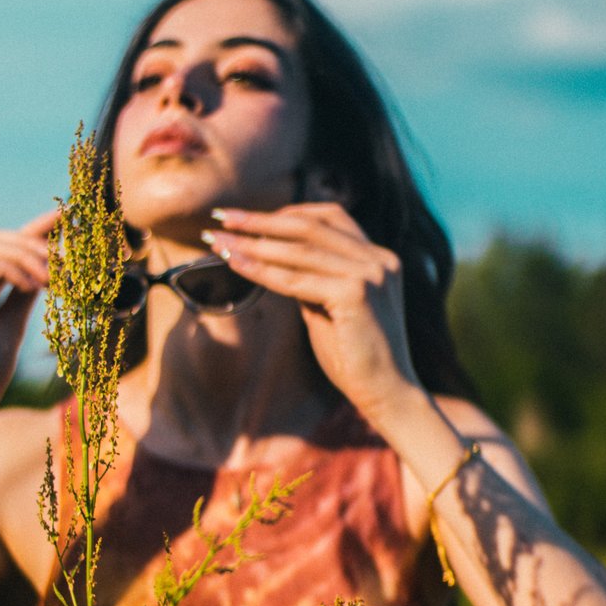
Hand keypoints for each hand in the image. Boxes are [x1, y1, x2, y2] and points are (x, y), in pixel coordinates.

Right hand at [0, 211, 56, 435]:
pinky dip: (9, 268)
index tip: (69, 217)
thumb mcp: (10, 329)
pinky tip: (33, 285)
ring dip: (26, 255)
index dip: (35, 229)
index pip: (5, 249)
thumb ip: (21, 297)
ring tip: (55, 277)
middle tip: (68, 256)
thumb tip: (45, 270)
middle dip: (33, 239)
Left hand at [205, 200, 422, 419]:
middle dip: (261, 220)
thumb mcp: (329, 307)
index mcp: (377, 257)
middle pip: (310, 224)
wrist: (386, 392)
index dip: (286, 213)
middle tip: (221, 216)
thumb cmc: (355, 355)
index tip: (247, 218)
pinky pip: (297, 279)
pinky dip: (262, 270)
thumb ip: (311, 279)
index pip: (328, 217)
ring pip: (300, 249)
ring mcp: (371, 274)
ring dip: (253, 242)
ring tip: (218, 240)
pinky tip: (235, 264)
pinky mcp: (357, 294)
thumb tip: (272, 259)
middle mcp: (379, 259)